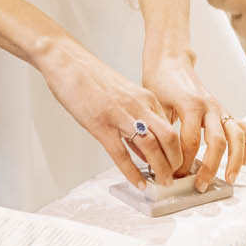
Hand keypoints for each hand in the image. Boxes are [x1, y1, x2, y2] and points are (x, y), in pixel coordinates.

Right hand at [37, 41, 181, 187]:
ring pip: (151, 146)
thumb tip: (145, 149)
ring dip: (160, 168)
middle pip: (169, 138)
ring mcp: (120, 115)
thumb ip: (138, 120)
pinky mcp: (101, 124)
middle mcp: (138, 106)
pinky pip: (121, 153)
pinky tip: (138, 182)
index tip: (177, 165)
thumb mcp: (124, 96)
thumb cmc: (93, 79)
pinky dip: (132, 172)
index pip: (172, 128)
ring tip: (161, 183)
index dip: (178, 150)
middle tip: (173, 177)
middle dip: (175, 162)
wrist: (68, 62)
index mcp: (145, 98)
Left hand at [143, 54, 245, 190]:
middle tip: (201, 184)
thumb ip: (162, 129)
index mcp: (190, 105)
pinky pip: (245, 128)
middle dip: (210, 167)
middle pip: (217, 141)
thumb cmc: (161, 83)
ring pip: (237, 136)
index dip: (184, 162)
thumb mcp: (156, 105)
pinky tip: (245, 161)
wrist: (170, 62)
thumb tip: (160, 159)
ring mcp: (220, 109)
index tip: (176, 175)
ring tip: (229, 178)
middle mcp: (209, 107)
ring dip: (235, 160)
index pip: (190, 141)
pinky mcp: (226, 111)